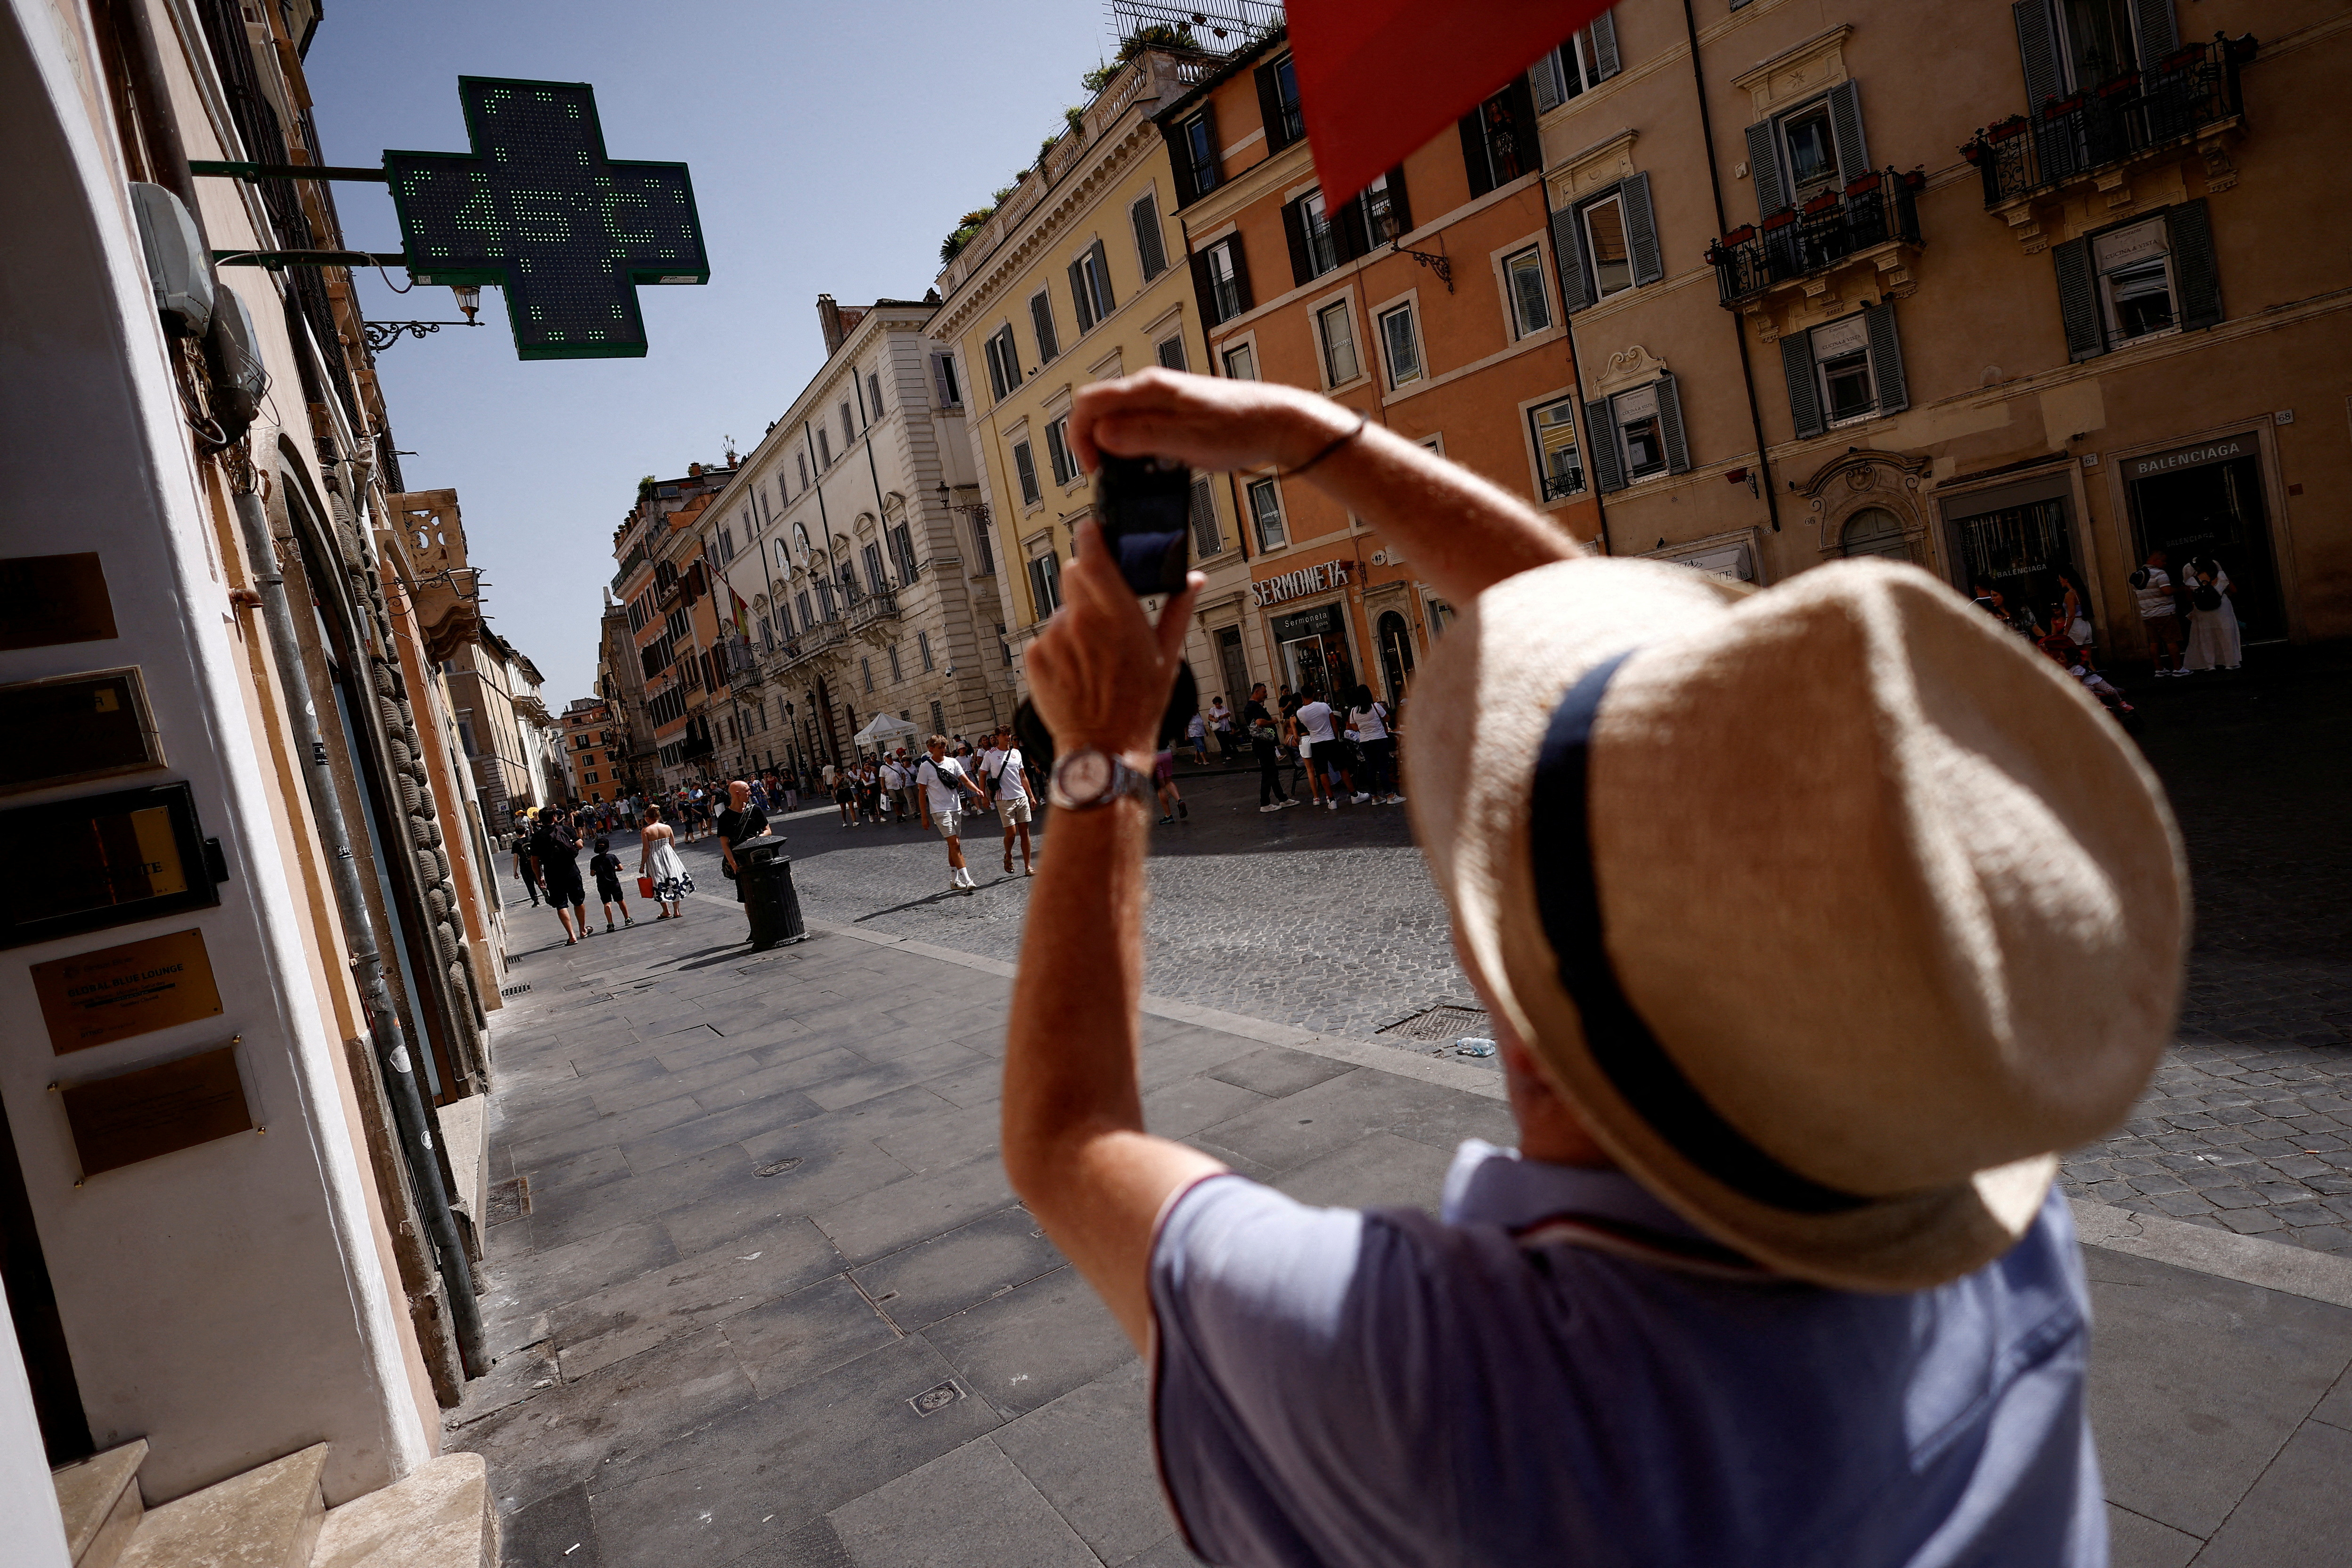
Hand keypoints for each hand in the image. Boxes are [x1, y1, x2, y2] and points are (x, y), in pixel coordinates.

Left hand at [1026, 517, 1202, 757]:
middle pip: (1072, 574)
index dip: (1090, 537)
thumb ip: (1178, 609)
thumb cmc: (1140, 704)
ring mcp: (1055, 639)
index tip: (1092, 531)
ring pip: (1061, 610)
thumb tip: (1196, 580)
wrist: (1104, 747)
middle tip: (1101, 611)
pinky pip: (1044, 638)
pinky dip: (1057, 648)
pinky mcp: (1035, 657)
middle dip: (1085, 582)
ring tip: (1091, 657)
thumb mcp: (1167, 655)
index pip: (1093, 556)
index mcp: (1119, 616)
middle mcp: (1083, 622)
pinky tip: (1075, 671)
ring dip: (1073, 623)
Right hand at [1067, 367, 1355, 475]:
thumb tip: (1101, 436)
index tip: (1094, 468)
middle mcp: (1151, 389)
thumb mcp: (1188, 440)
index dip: (1079, 438)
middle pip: (1098, 411)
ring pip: (1116, 421)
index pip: (1088, 402)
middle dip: (1093, 444)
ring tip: (1132, 474)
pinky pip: (1137, 429)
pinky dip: (1134, 449)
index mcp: (1150, 388)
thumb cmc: (1241, 428)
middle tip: (1109, 476)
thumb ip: (1142, 436)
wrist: (1275, 423)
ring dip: (1114, 448)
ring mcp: (1160, 401)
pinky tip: (1152, 467)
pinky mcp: (1170, 414)